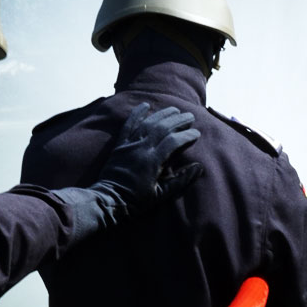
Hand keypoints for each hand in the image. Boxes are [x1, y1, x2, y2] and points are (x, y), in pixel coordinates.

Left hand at [52, 103, 201, 244]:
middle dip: (178, 120)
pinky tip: (145, 105)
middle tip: (190, 116)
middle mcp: (141, 148)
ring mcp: (129, 145)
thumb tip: (198, 168)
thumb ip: (180, 180)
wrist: (108, 200)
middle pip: (163, 128)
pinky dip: (136, 113)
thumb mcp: (161, 195)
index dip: (186, 135)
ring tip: (175, 109)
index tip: (196, 133)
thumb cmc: (136, 201)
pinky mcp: (120, 145)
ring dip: (163, 114)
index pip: (173, 141)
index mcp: (153, 161)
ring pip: (148, 123)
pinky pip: (128, 125)